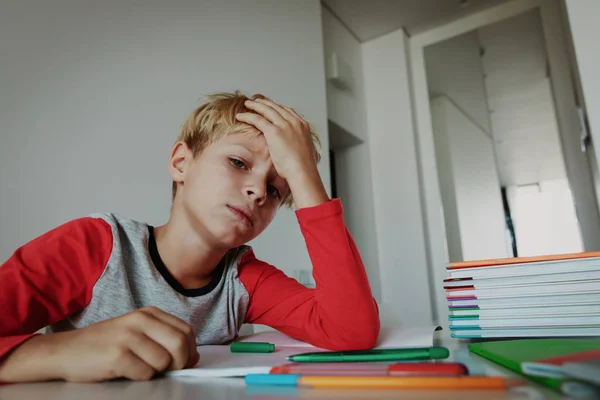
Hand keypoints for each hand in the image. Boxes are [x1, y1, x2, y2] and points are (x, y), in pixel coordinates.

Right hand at [0, 306, 198, 382]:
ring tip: (138, 367)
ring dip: (155, 371)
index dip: (190, 350)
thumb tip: (192, 357)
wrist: (66, 351)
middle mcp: (140, 321)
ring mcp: (128, 337)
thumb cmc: (104, 344)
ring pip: (163, 361)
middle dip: (180, 362)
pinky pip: (145, 373)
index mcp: (148, 313)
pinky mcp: (117, 355)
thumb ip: (164, 338)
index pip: (186, 330)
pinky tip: (126, 370)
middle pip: (180, 344)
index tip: (184, 362)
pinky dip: (140, 377)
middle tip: (168, 370)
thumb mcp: (136, 331)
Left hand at [235, 98, 316, 180]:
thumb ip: (297, 144)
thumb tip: (292, 149)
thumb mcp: (303, 151)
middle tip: (256, 101)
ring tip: (248, 104)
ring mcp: (284, 125)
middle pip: (276, 107)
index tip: (269, 106)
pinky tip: (241, 116)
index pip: (287, 111)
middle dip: (265, 103)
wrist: (303, 170)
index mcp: (302, 125)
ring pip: (266, 110)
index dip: (276, 107)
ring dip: (255, 105)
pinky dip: (248, 116)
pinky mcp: (274, 131)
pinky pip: (258, 119)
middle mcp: (294, 122)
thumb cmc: (303, 167)